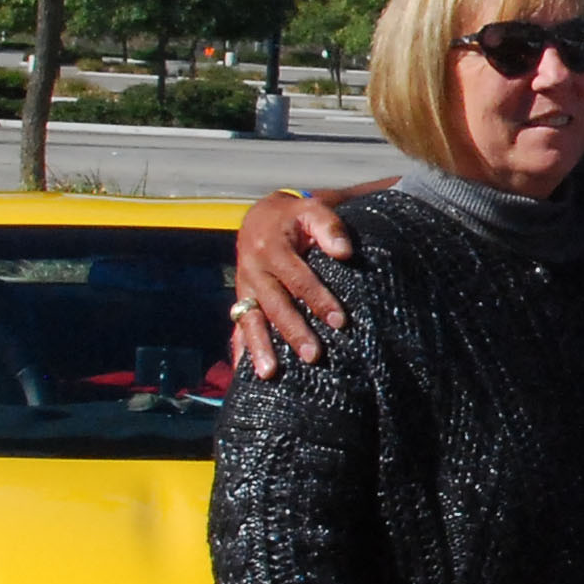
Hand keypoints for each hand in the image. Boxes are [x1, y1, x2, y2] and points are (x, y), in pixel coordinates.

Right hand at [232, 191, 357, 380]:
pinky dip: (241, 347)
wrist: (262, 217)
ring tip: (270, 373)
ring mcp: (244, 287)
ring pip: (250, 319)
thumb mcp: (312, 210)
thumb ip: (329, 227)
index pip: (298, 277)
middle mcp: (253, 269)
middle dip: (293, 331)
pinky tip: (243, 371)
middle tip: (313, 355)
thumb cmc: (295, 217)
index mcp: (271, 248)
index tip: (339, 321)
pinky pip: (238, 325)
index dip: (318, 299)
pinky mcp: (242, 299)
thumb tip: (345, 252)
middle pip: (274, 304)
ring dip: (260, 347)